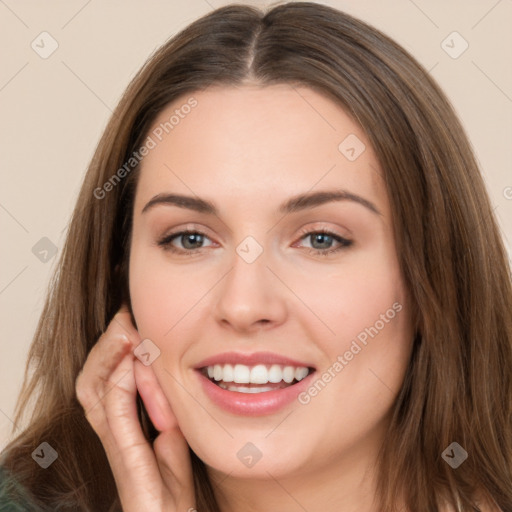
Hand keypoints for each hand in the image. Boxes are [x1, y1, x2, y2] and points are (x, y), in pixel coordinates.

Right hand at [75, 305, 194, 511]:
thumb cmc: (172, 489)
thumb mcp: (173, 436)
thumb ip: (165, 408)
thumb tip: (166, 376)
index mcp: (122, 424)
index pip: (106, 376)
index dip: (114, 346)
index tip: (132, 317)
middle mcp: (112, 429)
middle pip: (91, 377)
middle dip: (107, 343)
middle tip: (126, 316)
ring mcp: (115, 443)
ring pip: (95, 388)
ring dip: (111, 354)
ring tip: (129, 329)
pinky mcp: (125, 458)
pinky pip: (116, 411)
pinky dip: (124, 382)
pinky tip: (137, 361)